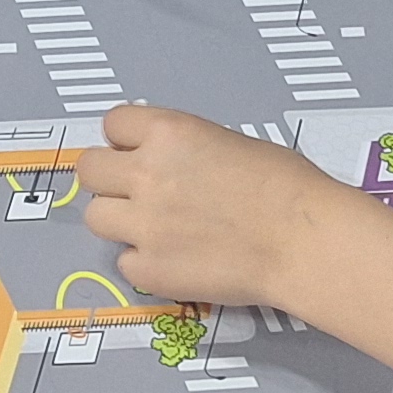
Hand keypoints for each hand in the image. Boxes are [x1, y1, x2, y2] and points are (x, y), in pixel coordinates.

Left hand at [78, 103, 362, 313]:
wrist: (303, 241)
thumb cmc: (286, 186)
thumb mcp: (229, 143)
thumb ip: (184, 149)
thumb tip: (169, 163)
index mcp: (168, 132)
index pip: (113, 123)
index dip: (126, 139)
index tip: (140, 152)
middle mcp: (146, 174)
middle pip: (88, 169)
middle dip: (109, 178)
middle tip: (138, 191)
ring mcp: (143, 225)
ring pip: (96, 217)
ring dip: (120, 220)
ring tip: (156, 228)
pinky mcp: (149, 269)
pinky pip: (124, 262)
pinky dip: (144, 261)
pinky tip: (177, 258)